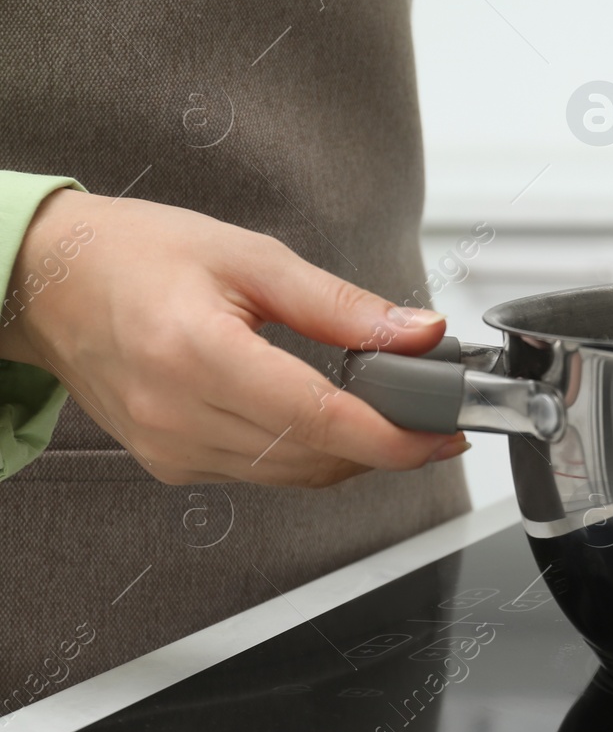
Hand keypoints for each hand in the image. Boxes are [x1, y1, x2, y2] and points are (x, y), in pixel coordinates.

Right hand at [0, 189, 467, 486]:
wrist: (50, 281)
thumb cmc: (138, 255)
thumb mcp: (251, 258)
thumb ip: (342, 303)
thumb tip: (417, 332)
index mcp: (196, 354)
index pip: (318, 420)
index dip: (394, 437)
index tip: (443, 432)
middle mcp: (178, 414)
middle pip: (314, 457)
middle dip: (387, 443)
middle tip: (432, 412)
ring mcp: (170, 449)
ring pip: (295, 476)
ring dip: (353, 454)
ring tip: (391, 412)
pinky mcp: (171, 464)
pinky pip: (263, 474)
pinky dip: (310, 455)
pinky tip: (330, 420)